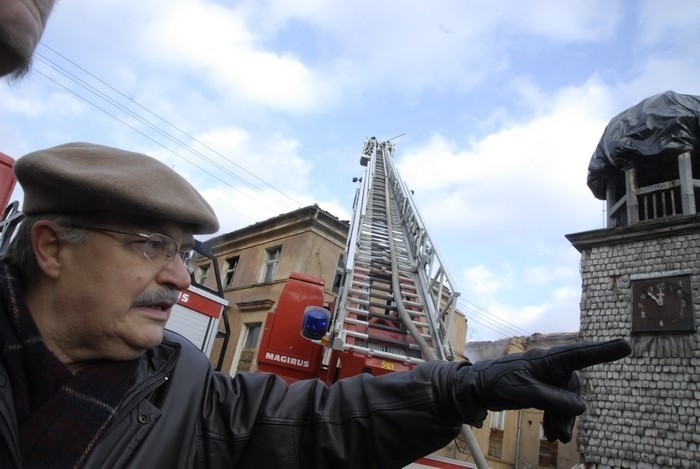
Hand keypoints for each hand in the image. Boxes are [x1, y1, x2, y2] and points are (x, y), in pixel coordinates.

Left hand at [455, 339, 630, 442]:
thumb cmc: (498, 383)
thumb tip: (581, 407)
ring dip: (563, 419)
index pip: (580, 354)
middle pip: (573, 387)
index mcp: (547, 360)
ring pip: (565, 399)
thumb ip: (554, 399)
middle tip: (562, 435)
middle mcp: (549, 366)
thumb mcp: (525, 392)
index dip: (604, 351)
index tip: (626, 345)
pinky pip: (556, 403)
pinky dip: (556, 418)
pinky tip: (553, 434)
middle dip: (570, 411)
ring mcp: (545, 377)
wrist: (476, 387)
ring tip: (557, 438)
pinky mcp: (539, 388)